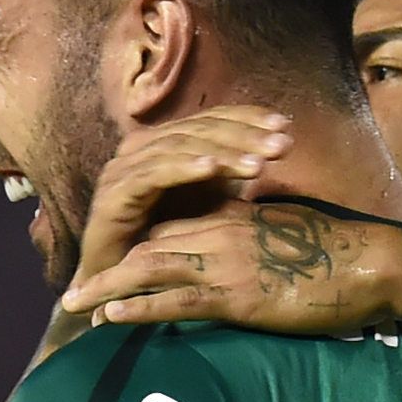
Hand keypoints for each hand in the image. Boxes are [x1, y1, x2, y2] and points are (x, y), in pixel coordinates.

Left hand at [62, 201, 401, 333]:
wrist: (373, 264)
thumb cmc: (340, 257)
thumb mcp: (287, 239)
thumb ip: (255, 243)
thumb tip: (240, 264)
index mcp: (233, 218)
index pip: (169, 228)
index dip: (133, 251)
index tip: (106, 273)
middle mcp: (221, 233)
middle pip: (147, 244)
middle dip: (107, 269)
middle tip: (73, 294)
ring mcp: (226, 262)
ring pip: (150, 268)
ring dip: (107, 288)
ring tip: (75, 306)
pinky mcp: (237, 294)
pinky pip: (176, 299)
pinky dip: (139, 306)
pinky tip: (111, 315)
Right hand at [70, 106, 293, 290]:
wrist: (115, 282)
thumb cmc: (162, 240)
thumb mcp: (204, 202)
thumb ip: (229, 175)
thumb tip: (273, 153)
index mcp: (163, 143)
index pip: (209, 119)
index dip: (247, 119)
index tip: (286, 127)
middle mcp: (142, 148)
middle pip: (198, 129)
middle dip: (243, 135)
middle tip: (281, 144)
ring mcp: (125, 168)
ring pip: (179, 147)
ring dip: (222, 153)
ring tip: (258, 164)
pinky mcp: (114, 194)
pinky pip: (153, 174)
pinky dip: (183, 168)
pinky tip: (213, 169)